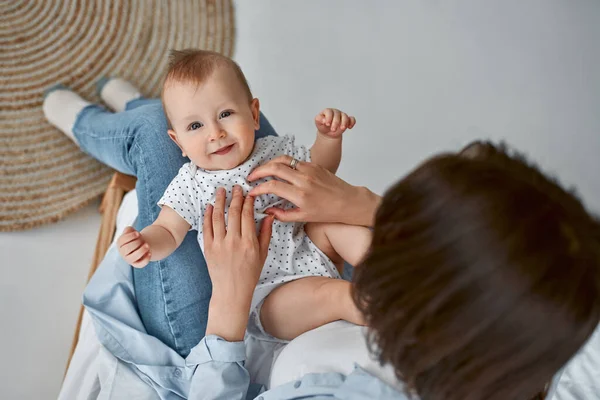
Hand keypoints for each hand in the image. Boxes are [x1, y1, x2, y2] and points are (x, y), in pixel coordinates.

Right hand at [117, 226, 150, 267]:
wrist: (142, 245)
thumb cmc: (135, 237)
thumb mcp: (131, 231)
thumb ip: (128, 229)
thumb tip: (129, 230)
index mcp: (120, 244)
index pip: (122, 240)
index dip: (130, 236)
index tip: (138, 233)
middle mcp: (123, 253)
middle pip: (127, 249)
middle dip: (136, 243)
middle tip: (142, 239)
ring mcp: (129, 259)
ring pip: (133, 258)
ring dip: (141, 251)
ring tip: (147, 245)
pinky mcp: (137, 264)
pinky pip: (140, 264)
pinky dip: (145, 259)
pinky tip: (150, 253)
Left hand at [204, 185, 273, 340]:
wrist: (231, 291)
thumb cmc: (249, 274)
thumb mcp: (263, 255)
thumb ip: (265, 234)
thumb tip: (269, 216)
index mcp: (249, 243)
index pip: (247, 215)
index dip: (248, 202)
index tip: (248, 194)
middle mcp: (234, 242)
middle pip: (233, 213)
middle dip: (235, 197)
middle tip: (236, 187)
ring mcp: (219, 245)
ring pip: (218, 217)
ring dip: (220, 201)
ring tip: (221, 191)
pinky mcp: (208, 249)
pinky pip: (207, 228)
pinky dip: (208, 215)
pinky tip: (210, 206)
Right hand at [247, 155, 380, 226]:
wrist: (347, 202)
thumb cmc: (327, 212)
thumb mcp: (304, 217)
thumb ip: (283, 214)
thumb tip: (267, 210)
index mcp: (300, 195)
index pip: (273, 186)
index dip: (259, 188)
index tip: (252, 191)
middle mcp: (304, 180)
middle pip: (274, 168)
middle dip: (259, 171)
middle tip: (251, 176)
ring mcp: (309, 170)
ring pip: (283, 160)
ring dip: (269, 163)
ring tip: (262, 170)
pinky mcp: (314, 164)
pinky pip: (294, 160)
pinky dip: (283, 163)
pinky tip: (278, 170)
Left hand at [315, 108, 355, 137]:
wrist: (328, 133)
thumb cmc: (323, 126)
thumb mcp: (318, 123)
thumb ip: (319, 120)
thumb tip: (323, 120)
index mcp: (327, 111)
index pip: (329, 112)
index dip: (328, 118)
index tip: (327, 124)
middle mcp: (335, 112)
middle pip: (337, 114)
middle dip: (335, 122)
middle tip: (333, 129)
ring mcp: (342, 115)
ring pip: (345, 116)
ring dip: (344, 123)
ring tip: (342, 128)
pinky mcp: (347, 120)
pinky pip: (352, 119)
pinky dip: (352, 122)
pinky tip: (349, 127)